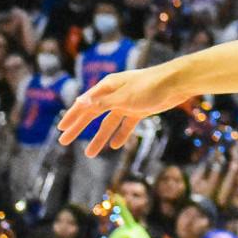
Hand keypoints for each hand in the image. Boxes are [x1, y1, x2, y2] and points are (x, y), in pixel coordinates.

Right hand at [56, 65, 180, 153]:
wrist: (177, 83)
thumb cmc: (150, 86)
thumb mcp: (124, 97)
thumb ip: (103, 102)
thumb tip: (80, 102)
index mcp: (108, 87)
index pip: (84, 104)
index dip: (72, 116)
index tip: (60, 129)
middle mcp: (115, 94)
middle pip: (93, 114)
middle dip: (79, 128)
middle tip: (64, 142)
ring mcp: (128, 102)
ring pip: (109, 122)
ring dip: (100, 137)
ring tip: (89, 154)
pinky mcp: (141, 108)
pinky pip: (126, 124)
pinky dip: (121, 134)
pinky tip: (115, 146)